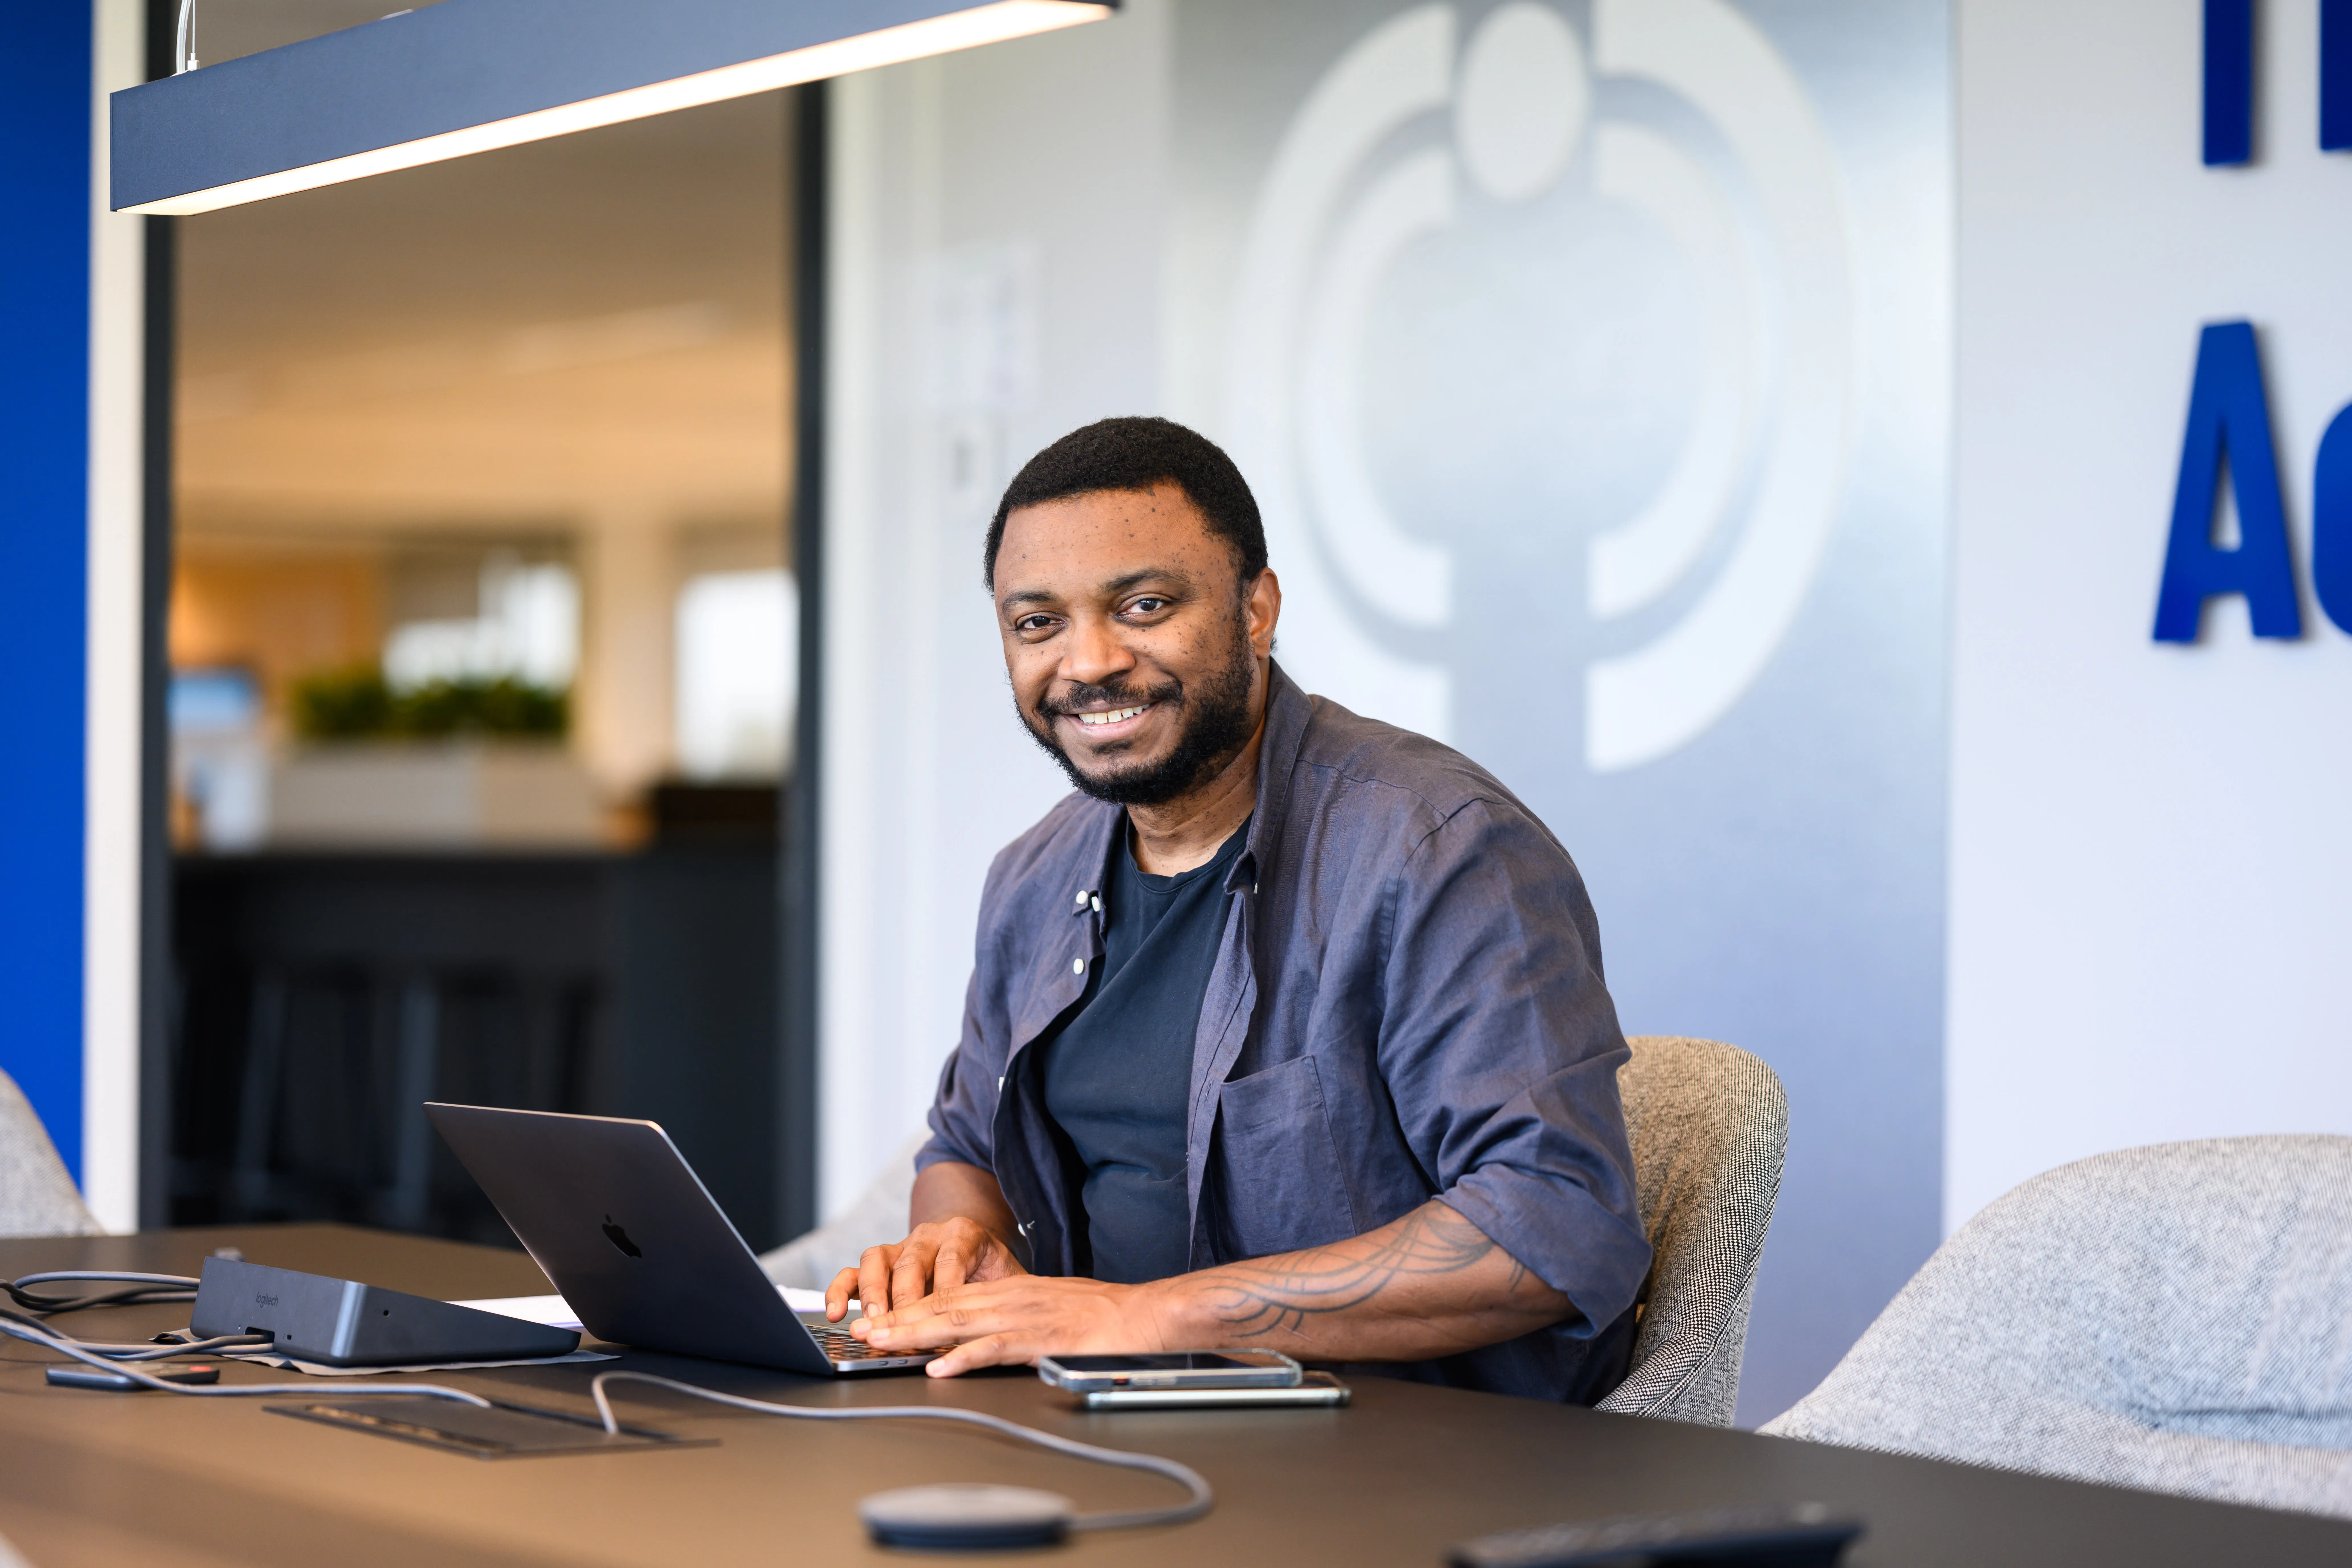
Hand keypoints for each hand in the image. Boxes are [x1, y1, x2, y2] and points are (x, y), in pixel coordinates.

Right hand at [824, 1217, 1026, 1321]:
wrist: (974, 1249)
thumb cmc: (992, 1272)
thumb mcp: (1007, 1280)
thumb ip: (1005, 1298)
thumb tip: (1008, 1331)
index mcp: (965, 1234)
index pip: (953, 1260)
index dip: (946, 1289)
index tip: (943, 1316)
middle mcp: (929, 1236)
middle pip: (912, 1263)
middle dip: (904, 1297)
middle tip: (899, 1325)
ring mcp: (900, 1247)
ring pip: (878, 1260)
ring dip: (872, 1293)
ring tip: (870, 1322)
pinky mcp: (880, 1262)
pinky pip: (854, 1271)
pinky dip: (841, 1290)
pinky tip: (837, 1312)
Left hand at [852, 1274, 1177, 1376]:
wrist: (1149, 1314)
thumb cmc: (1106, 1318)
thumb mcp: (1051, 1310)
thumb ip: (1016, 1320)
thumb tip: (983, 1338)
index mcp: (1014, 1291)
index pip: (950, 1297)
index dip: (910, 1309)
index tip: (878, 1320)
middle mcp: (1013, 1297)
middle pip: (943, 1306)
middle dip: (898, 1319)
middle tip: (860, 1332)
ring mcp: (1027, 1316)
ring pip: (959, 1322)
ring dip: (915, 1334)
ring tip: (882, 1344)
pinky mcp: (1044, 1339)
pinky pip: (996, 1347)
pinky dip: (963, 1357)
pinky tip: (939, 1367)